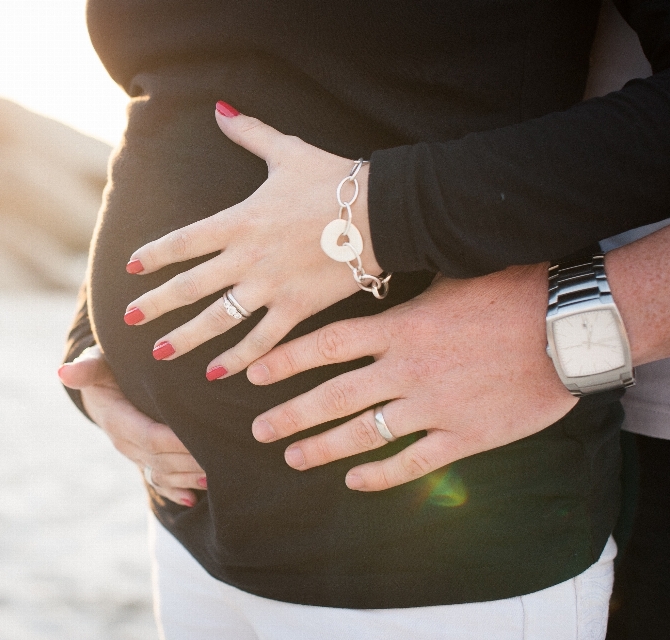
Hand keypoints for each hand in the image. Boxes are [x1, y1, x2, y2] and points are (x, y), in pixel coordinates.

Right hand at [58, 346, 206, 505]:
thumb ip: (87, 368)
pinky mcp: (144, 460)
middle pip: (160, 458)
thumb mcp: (96, 364)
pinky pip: (158, 481)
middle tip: (223, 455)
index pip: (148, 436)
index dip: (175, 441)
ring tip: (217, 474)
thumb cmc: (105, 368)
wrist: (100, 388)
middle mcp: (125, 443)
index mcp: (116, 420)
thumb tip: (63, 372)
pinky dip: (175, 491)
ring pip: (163, 472)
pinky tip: (191, 498)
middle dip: (190, 460)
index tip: (201, 436)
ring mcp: (134, 455)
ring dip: (188, 477)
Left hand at [123, 102, 381, 379]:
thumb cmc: (335, 179)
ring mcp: (271, 286)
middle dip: (156, 304)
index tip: (131, 268)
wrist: (382, 212)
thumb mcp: (288, 151)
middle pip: (190, 286)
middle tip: (128, 319)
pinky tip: (217, 374)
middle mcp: (248, 257)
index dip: (154, 255)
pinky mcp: (297, 308)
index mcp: (240, 220)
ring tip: (160, 352)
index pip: (184, 241)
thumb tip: (220, 108)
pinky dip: (239, 359)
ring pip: (219, 319)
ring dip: (186, 337)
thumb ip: (249, 133)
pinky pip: (261, 340)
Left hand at [247, 265, 578, 490]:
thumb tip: (369, 271)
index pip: (325, 346)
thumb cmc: (512, 292)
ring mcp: (434, 406)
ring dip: (323, 448)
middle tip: (259, 430)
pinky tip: (354, 480)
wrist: (569, 326)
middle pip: (333, 397)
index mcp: (400, 328)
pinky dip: (380, 474)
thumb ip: (406, 291)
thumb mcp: (450, 278)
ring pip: (365, 433)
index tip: (253, 374)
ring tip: (293, 457)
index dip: (285, 362)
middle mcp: (407, 369)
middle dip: (290, 415)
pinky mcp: (465, 436)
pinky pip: (413, 462)